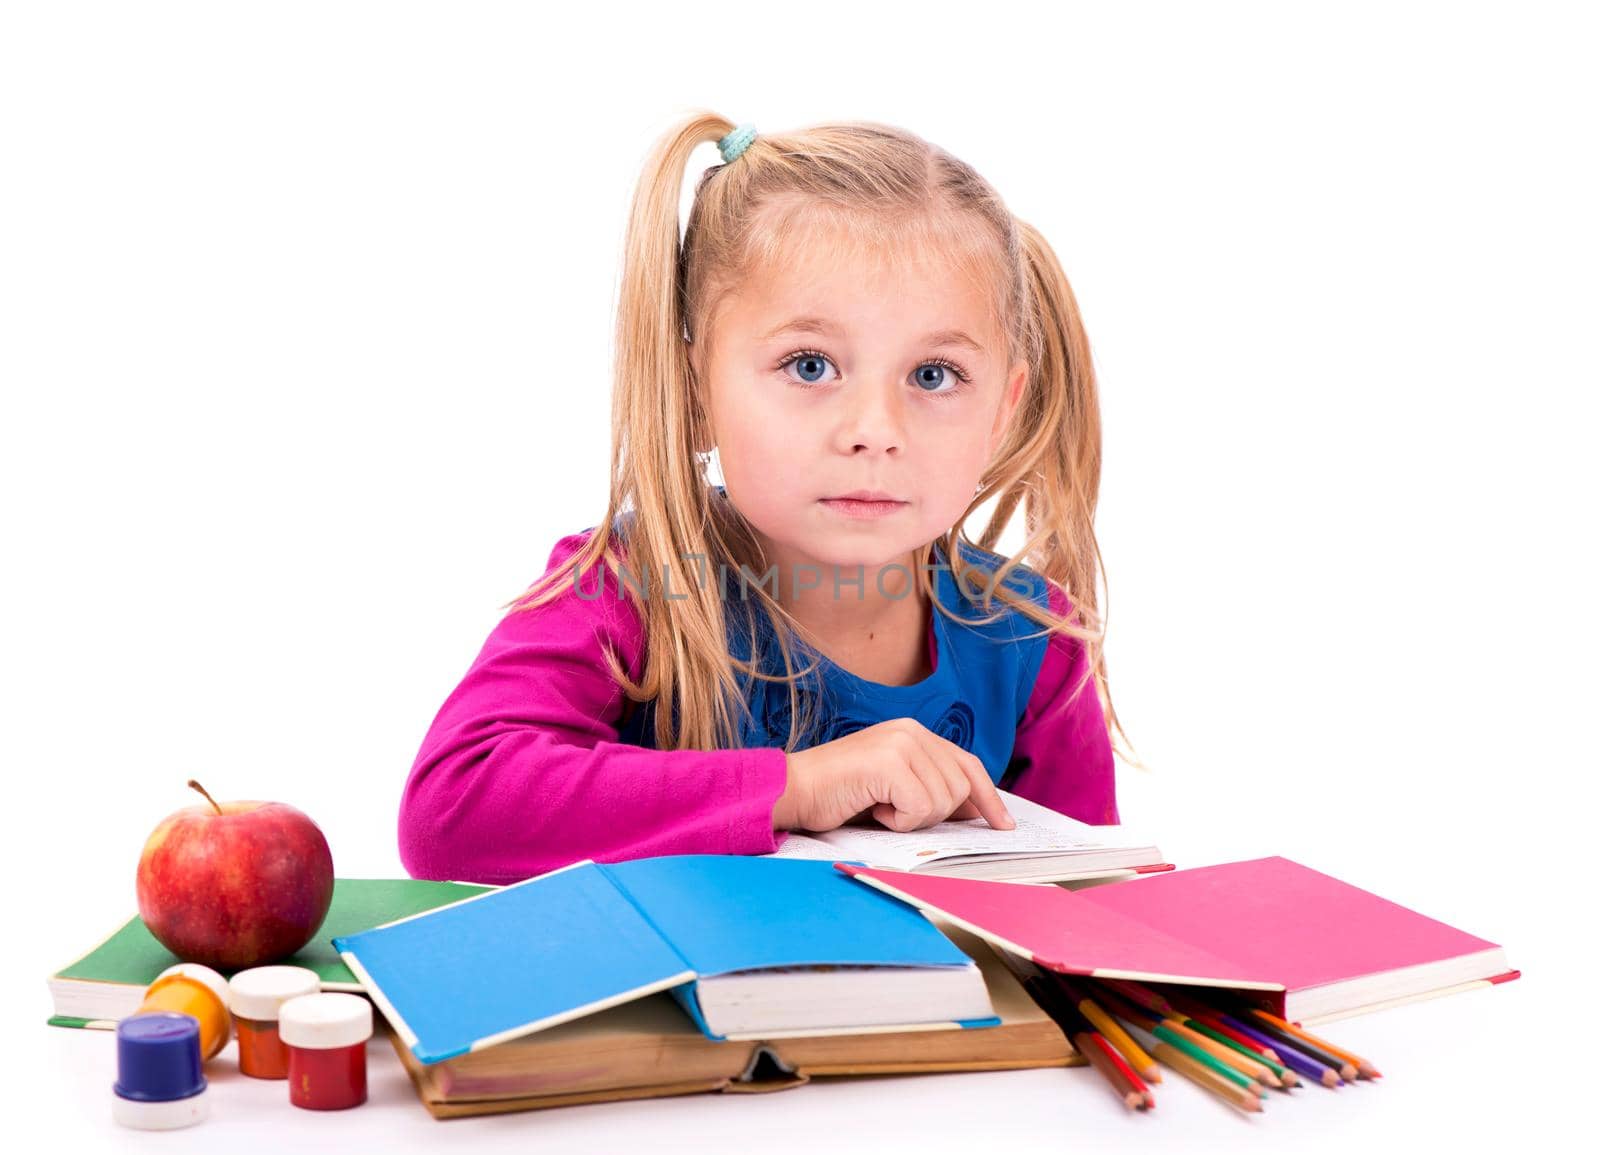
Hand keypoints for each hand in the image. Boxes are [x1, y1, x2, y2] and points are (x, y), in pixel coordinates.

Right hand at [771, 717, 1015, 833]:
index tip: (1003, 824)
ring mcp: (901, 743)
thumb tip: (976, 810)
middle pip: (961, 788)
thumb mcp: (894, 787)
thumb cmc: (839, 795)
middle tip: (896, 813)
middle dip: (935, 815)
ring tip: (881, 807)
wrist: (793, 791)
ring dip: (913, 819)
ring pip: (944, 801)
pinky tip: (874, 809)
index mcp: (914, 732)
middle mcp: (912, 730)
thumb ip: (931, 788)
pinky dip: (899, 822)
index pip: (968, 764)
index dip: (989, 797)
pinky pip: (920, 808)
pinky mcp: (889, 762)